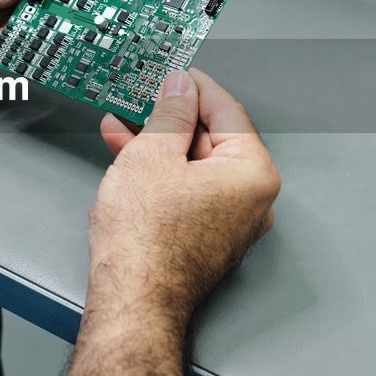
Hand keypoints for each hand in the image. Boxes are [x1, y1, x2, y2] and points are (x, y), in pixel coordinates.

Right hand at [89, 68, 280, 323]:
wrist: (132, 301)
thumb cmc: (147, 243)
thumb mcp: (152, 153)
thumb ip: (170, 113)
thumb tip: (179, 90)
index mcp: (253, 175)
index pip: (227, 110)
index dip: (194, 85)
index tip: (174, 73)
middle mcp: (250, 202)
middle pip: (210, 140)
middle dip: (168, 118)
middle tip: (143, 98)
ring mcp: (228, 224)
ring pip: (192, 168)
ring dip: (156, 146)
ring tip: (122, 128)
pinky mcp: (204, 240)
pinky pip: (184, 193)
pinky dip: (158, 176)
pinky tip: (127, 162)